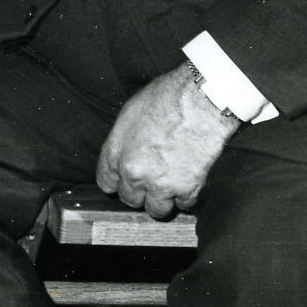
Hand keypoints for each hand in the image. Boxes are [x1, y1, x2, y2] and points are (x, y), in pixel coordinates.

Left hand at [95, 63, 240, 218]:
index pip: (106, 182)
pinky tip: (188, 181)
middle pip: (130, 199)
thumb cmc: (167, 97)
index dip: (117, 181)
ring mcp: (160, 184)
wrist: (200, 100)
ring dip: (162, 200)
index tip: (125, 180)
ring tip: (170, 186)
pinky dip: (187, 196)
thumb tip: (125, 152)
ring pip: (156, 210)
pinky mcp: (186, 189)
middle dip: (140, 192)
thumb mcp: (131, 112)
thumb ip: (124, 140)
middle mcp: (134, 172)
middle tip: (151, 180)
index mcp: (116, 152)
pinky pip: (183, 205)